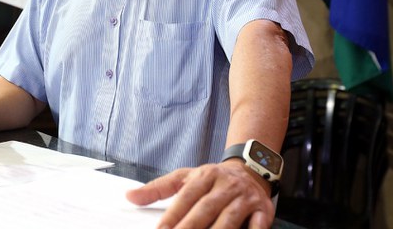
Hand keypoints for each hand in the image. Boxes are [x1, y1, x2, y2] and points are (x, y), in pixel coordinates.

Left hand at [126, 160, 274, 228]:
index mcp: (205, 176)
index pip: (186, 197)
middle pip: (205, 209)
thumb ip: (158, 189)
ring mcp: (244, 198)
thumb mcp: (185, 177)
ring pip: (229, 219)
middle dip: (190, 227)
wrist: (252, 169)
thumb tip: (130, 196)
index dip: (173, 215)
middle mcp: (225, 185)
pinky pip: (257, 226)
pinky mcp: (263, 210)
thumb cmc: (213, 179)